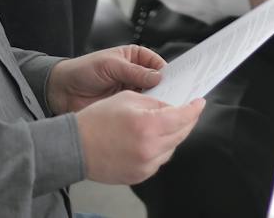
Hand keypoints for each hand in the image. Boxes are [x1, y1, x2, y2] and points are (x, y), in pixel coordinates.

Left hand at [47, 45, 164, 113]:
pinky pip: (139, 110)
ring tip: (163, 108)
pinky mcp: (124, 107)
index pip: (157, 64)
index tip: (178, 81)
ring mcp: (131, 92)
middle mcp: (136, 75)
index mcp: (135, 57)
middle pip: (157, 82)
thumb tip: (157, 76)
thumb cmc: (84, 70)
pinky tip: (149, 117)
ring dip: (155, 103)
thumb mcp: (110, 65)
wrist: (62, 91)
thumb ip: (134, 71)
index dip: (168, 72)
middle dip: (164, 89)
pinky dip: (144, 113)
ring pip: (150, 97)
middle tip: (173, 97)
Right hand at [74, 90, 203, 184]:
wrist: (74, 147)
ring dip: (173, 135)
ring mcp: (145, 165)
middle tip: (188, 111)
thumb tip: (172, 107)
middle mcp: (150, 148)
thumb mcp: (128, 98)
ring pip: (172, 148)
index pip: (183, 117)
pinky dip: (160, 149)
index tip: (199, 102)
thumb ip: (155, 103)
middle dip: (187, 120)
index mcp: (148, 125)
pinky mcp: (139, 176)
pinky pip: (159, 160)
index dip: (194, 109)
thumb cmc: (97, 120)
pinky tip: (151, 139)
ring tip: (165, 124)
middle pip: (182, 133)